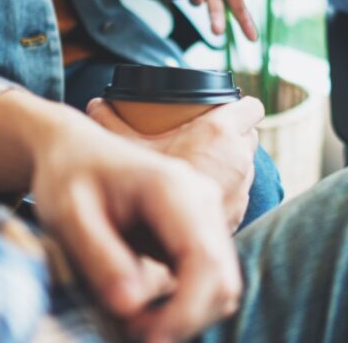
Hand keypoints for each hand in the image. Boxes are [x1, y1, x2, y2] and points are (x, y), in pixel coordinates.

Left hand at [29, 110, 242, 341]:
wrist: (74, 149)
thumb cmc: (67, 176)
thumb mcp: (67, 214)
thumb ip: (99, 257)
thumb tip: (131, 307)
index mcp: (174, 188)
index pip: (205, 261)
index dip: (185, 312)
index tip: (145, 339)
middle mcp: (203, 199)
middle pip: (223, 280)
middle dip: (184, 319)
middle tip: (129, 331)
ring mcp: (207, 215)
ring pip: (222, 286)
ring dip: (185, 316)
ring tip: (132, 320)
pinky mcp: (200, 233)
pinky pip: (209, 281)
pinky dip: (183, 306)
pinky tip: (144, 309)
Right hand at [87, 97, 263, 230]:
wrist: (149, 244)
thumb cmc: (135, 186)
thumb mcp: (121, 145)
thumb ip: (109, 120)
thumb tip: (96, 103)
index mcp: (220, 133)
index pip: (250, 107)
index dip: (240, 106)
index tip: (226, 108)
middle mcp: (239, 160)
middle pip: (249, 137)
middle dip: (235, 135)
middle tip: (209, 137)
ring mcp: (242, 191)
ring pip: (246, 168)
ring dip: (231, 165)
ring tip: (205, 165)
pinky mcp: (238, 216)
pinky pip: (238, 196)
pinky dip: (226, 193)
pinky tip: (202, 196)